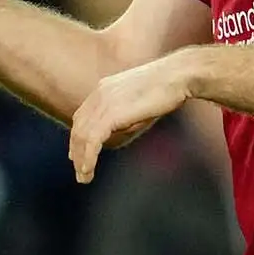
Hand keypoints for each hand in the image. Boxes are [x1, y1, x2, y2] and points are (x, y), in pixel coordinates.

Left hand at [68, 55, 193, 182]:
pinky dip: (88, 157)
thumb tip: (117, 132)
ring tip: (84, 178)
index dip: (78, 136)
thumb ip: (124, 116)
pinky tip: (88, 170)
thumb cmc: (166, 88)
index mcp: (104, 89)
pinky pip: (92, 140)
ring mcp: (103, 103)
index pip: (83, 116)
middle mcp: (99, 94)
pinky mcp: (111, 114)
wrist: (176, 76)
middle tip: (79, 171)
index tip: (77, 153)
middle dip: (77, 151)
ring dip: (81, 160)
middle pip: (78, 127)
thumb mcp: (138, 102)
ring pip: (82, 136)